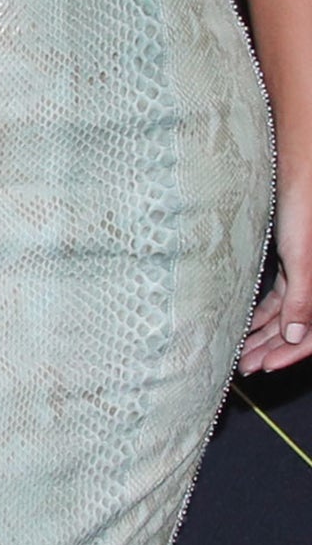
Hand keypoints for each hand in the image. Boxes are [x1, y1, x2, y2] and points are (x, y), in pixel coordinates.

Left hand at [242, 194, 311, 372]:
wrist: (296, 178)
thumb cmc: (302, 214)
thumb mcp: (300, 260)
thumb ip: (301, 299)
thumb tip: (295, 338)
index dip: (290, 354)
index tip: (265, 367)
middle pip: (297, 330)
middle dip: (271, 349)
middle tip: (244, 366)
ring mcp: (305, 277)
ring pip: (285, 316)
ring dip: (264, 334)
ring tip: (240, 351)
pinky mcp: (293, 266)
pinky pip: (279, 299)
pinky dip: (262, 313)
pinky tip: (243, 324)